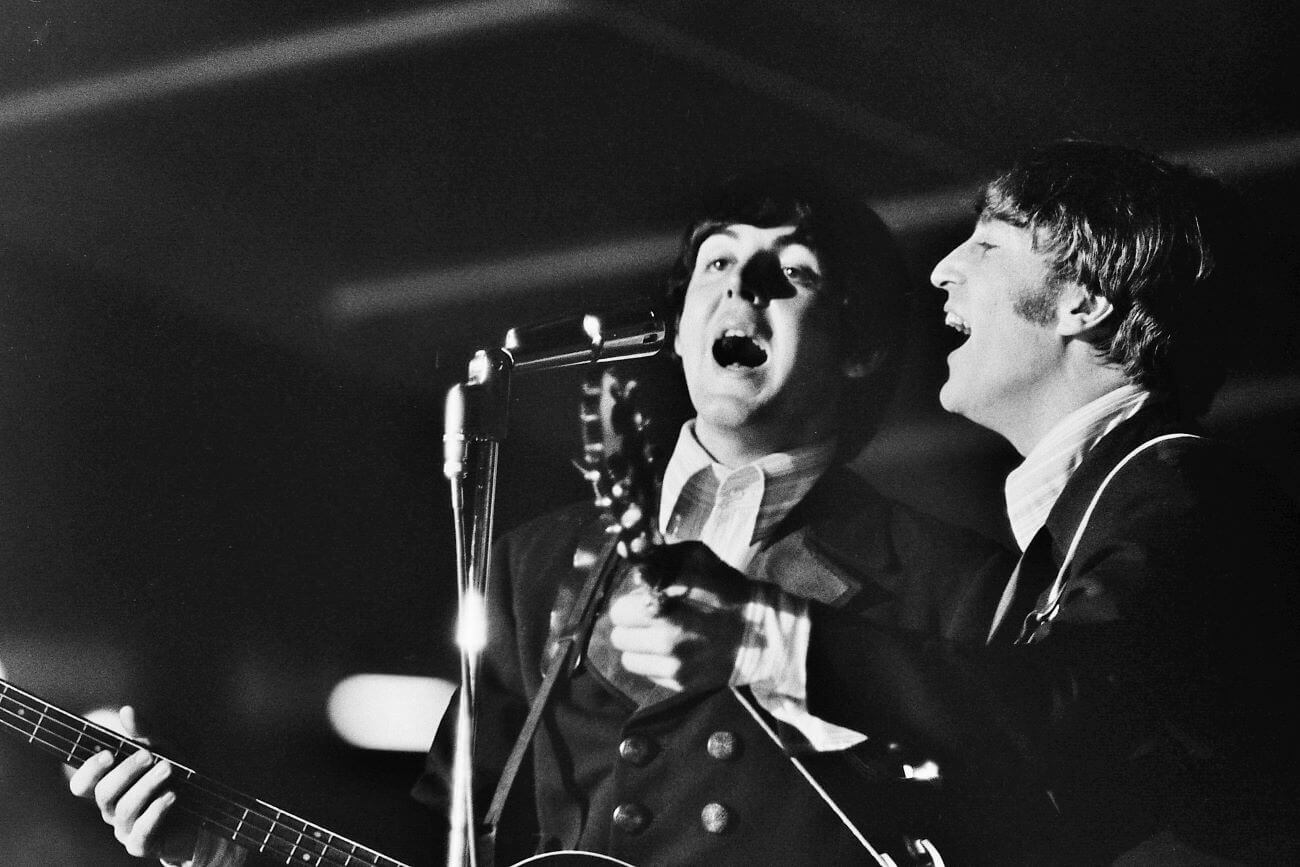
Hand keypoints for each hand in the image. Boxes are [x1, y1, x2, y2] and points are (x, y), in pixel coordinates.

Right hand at [67, 706, 197, 863]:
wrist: (203, 809)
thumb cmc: (175, 777)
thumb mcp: (162, 750)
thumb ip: (143, 733)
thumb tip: (127, 710)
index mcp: (109, 787)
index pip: (82, 785)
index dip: (89, 771)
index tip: (109, 754)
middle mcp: (112, 809)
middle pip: (104, 793)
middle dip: (127, 772)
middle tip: (150, 756)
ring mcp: (125, 829)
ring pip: (125, 809)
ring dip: (148, 786)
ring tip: (169, 769)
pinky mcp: (142, 844)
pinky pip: (141, 833)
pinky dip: (156, 813)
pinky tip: (171, 796)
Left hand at [608, 541, 752, 691]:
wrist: (762, 632)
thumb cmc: (726, 590)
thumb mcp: (696, 558)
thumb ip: (659, 554)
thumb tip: (633, 550)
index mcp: (664, 608)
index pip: (619, 611)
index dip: (631, 601)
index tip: (644, 598)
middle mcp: (664, 641)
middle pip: (619, 636)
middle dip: (631, 625)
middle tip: (650, 618)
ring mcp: (673, 666)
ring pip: (628, 659)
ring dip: (639, 647)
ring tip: (659, 635)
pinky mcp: (681, 684)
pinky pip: (648, 674)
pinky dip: (655, 662)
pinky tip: (674, 650)